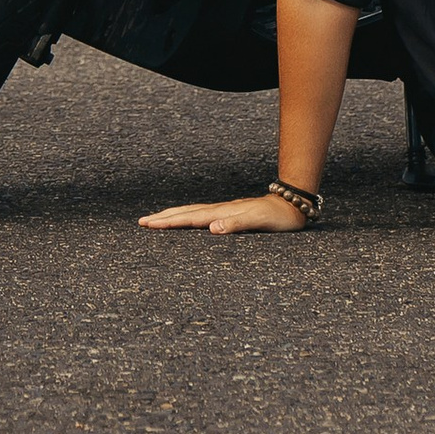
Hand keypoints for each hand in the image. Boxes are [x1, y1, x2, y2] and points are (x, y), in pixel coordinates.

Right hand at [137, 190, 311, 234]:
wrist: (292, 205)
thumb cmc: (277, 217)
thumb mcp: (259, 222)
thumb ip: (236, 224)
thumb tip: (212, 228)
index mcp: (222, 213)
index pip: (190, 218)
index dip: (169, 222)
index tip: (149, 224)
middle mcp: (220, 210)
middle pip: (186, 212)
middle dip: (164, 217)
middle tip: (142, 222)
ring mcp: (224, 210)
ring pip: (192, 212)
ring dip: (173, 215)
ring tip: (156, 219)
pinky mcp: (229, 213)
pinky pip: (201, 215)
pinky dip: (187, 217)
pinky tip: (185, 220)